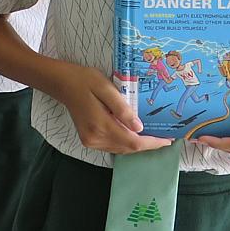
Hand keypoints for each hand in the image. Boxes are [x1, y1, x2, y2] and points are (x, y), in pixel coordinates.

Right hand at [52, 63, 171, 154]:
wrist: (62, 83)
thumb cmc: (84, 81)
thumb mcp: (106, 88)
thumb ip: (122, 109)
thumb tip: (139, 127)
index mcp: (100, 125)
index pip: (132, 142)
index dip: (152, 143)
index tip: (167, 139)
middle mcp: (95, 138)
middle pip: (128, 149)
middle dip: (147, 144)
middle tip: (163, 136)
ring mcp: (91, 141)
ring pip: (121, 149)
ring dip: (136, 144)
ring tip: (152, 136)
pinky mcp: (89, 140)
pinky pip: (113, 146)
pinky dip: (125, 142)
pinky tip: (132, 133)